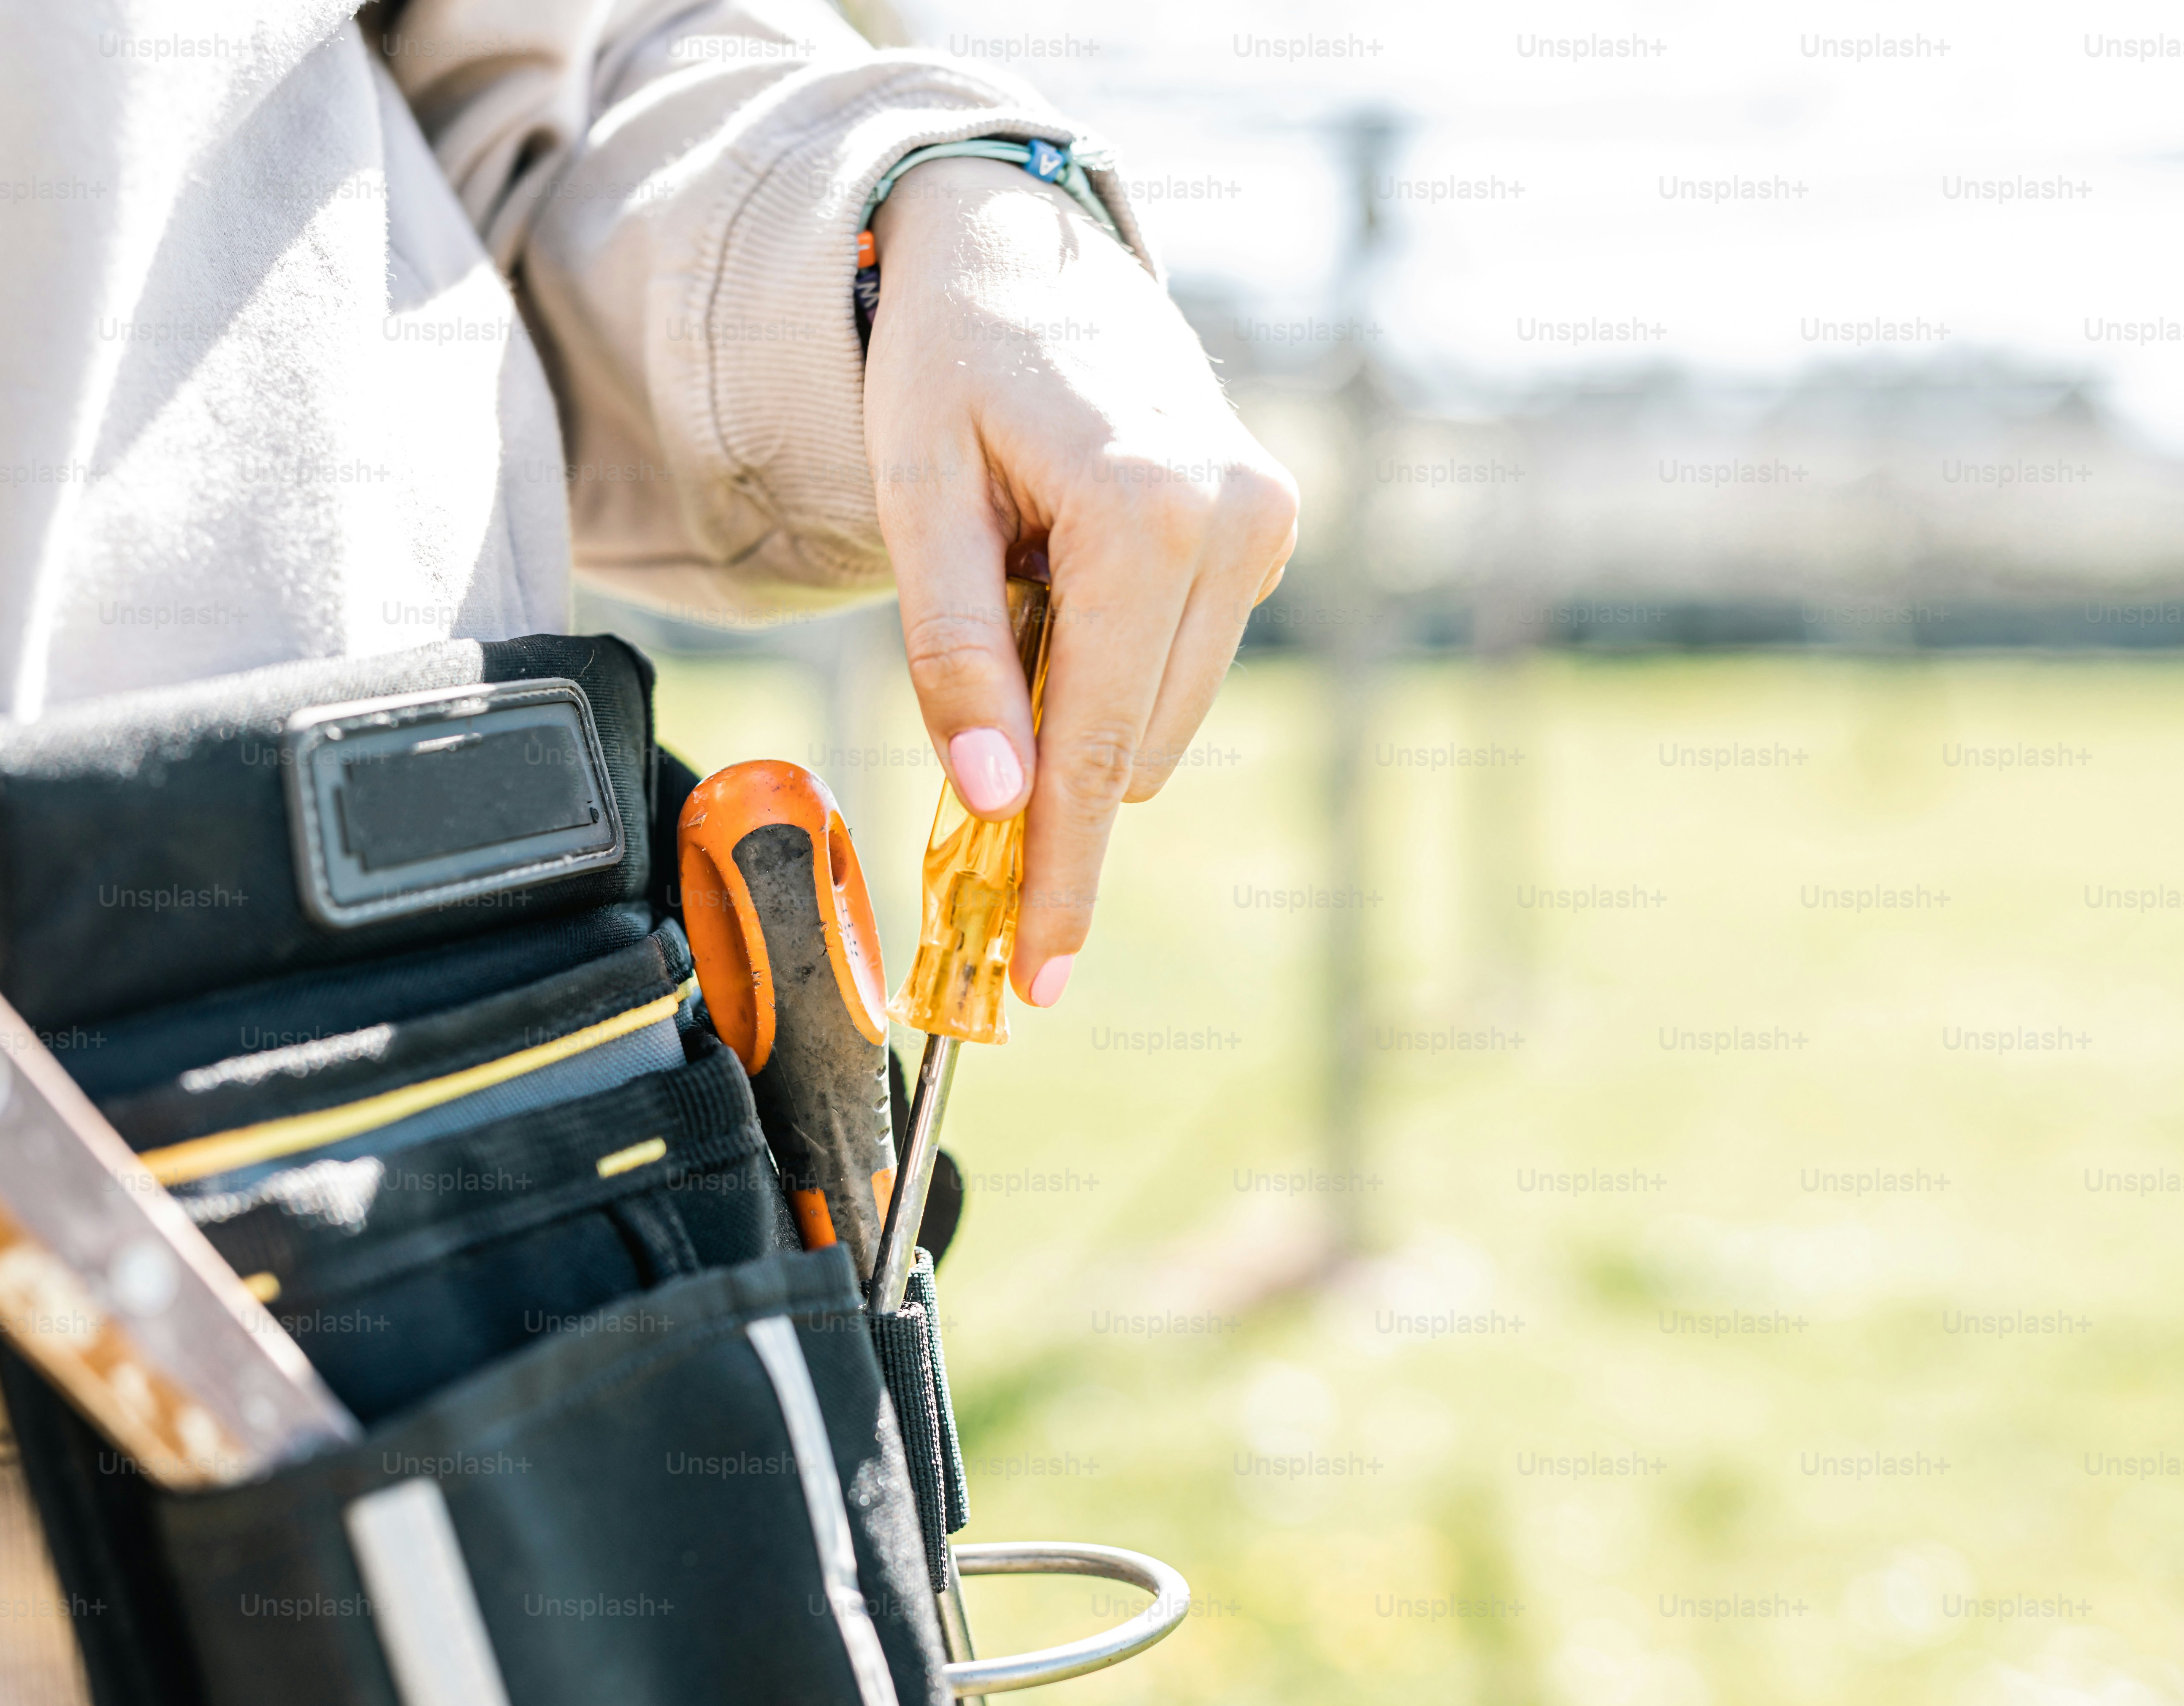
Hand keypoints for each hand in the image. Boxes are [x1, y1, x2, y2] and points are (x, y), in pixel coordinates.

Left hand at [864, 161, 1297, 1006]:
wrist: (1021, 248)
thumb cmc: (948, 364)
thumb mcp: (916, 497)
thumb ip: (954, 653)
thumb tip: (994, 798)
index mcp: (1146, 515)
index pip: (1098, 751)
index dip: (1061, 875)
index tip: (1035, 979)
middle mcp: (1233, 522)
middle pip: (1132, 747)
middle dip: (1048, 775)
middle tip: (963, 730)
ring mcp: (1263, 524)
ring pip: (1160, 715)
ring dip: (1078, 702)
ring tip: (1017, 588)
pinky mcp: (1267, 526)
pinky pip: (1179, 660)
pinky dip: (1111, 658)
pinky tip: (1064, 574)